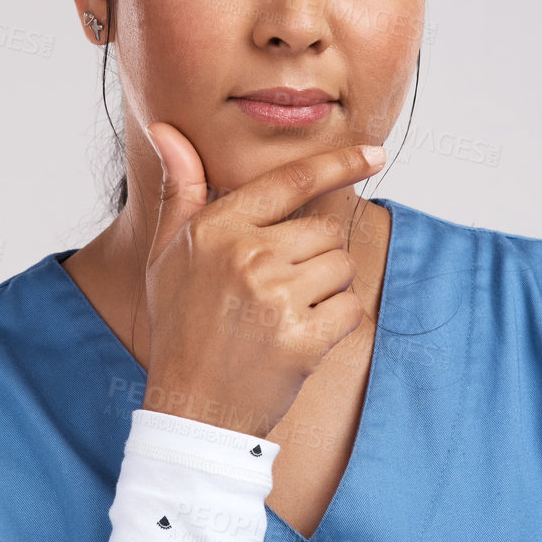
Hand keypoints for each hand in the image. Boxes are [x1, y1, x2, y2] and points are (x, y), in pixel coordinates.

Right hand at [139, 121, 386, 438]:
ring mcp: (274, 298)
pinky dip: (335, 325)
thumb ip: (181, 191)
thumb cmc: (181, 327)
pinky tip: (298, 340)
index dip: (338, 163)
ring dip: (325, 292)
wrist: (191, 410)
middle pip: (324, 231)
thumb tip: (167, 131)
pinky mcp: (301, 338)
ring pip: (340, 268)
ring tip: (281, 318)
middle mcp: (245, 255)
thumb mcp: (168, 255)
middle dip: (313, 259)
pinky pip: (350, 309)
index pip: (290, 182)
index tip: (375, 153)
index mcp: (215, 229)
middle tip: (274, 295)